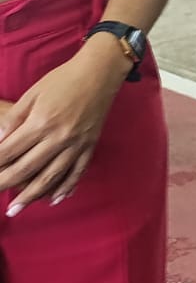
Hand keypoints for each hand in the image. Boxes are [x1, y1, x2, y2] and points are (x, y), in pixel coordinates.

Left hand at [0, 35, 126, 212]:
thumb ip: (14, 119)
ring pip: (50, 176)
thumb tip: (0, 142)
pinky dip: (66, 187)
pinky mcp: (90, 145)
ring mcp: (76, 143)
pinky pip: (77, 171)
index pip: (9, 151)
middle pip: (26, 168)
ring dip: (31, 196)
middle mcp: (58, 137)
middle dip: (4, 184)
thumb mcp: (32, 94)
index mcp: (41, 122)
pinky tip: (54, 199)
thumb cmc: (63, 79)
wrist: (100, 72)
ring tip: (16, 210)